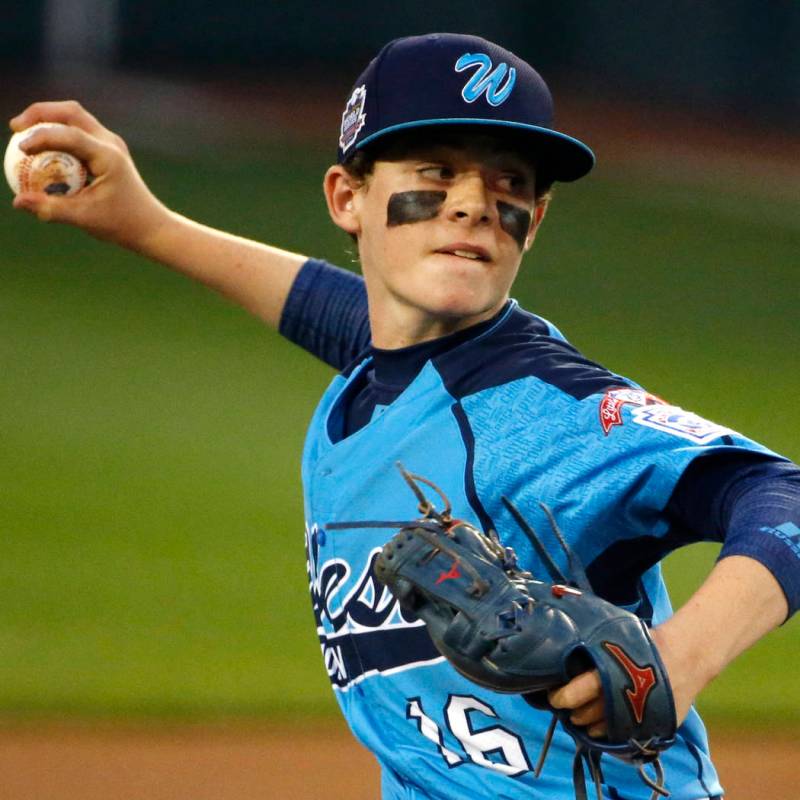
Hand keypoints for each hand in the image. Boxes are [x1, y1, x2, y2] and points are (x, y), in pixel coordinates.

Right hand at [9, 101, 169, 249]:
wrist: (151, 227)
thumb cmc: (122, 224)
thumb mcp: (85, 218)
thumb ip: (51, 208)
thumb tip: (17, 202)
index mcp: (108, 156)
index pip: (70, 135)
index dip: (41, 137)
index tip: (19, 148)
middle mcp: (110, 143)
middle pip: (71, 112)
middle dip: (40, 114)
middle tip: (16, 128)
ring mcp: (111, 144)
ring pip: (75, 118)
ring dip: (49, 121)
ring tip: (24, 134)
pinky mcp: (108, 151)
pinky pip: (79, 133)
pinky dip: (59, 134)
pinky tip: (43, 149)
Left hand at [547, 626, 697, 737]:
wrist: (684, 657)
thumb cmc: (644, 642)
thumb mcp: (614, 635)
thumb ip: (590, 644)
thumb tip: (560, 632)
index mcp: (607, 673)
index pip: (574, 694)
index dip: (559, 697)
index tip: (553, 695)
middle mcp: (617, 699)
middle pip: (583, 714)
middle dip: (571, 711)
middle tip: (565, 703)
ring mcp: (633, 717)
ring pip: (597, 729)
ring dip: (586, 723)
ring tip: (581, 713)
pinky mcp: (646, 729)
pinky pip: (617, 738)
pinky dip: (605, 732)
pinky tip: (600, 724)